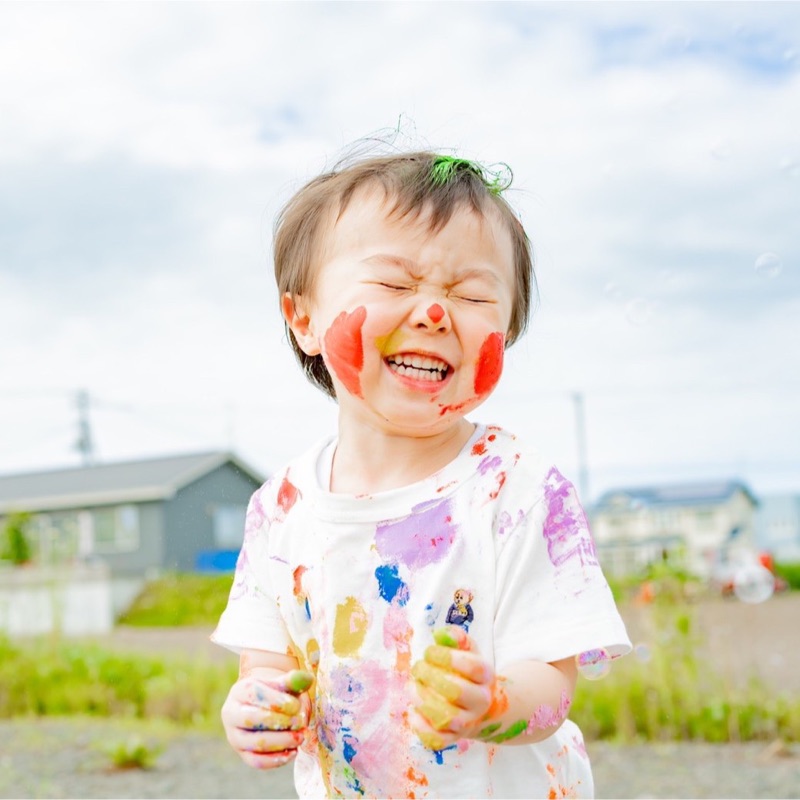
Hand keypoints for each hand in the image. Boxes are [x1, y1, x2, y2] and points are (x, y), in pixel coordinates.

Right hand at [221, 669, 313, 768]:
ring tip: (300, 737)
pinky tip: (293, 751)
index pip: (254, 694)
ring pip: (255, 743)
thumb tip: (307, 678)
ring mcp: (235, 736)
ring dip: (281, 742)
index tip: (296, 705)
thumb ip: (294, 680)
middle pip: (251, 719)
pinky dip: (276, 759)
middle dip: (279, 722)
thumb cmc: (276, 693)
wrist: (264, 707)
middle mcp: (231, 713)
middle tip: (300, 723)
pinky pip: (257, 761)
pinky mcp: (242, 754)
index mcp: (240, 690)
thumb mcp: (283, 684)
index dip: (276, 701)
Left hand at [410, 626, 495, 749]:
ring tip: (412, 685)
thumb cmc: (467, 673)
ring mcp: (467, 723)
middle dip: (429, 675)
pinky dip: (419, 725)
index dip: (446, 656)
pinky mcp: (452, 739)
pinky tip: (414, 709)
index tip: (429, 651)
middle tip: (418, 667)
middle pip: (456, 691)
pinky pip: (436, 739)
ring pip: (444, 716)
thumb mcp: (467, 651)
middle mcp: (480, 702)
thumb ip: (455, 638)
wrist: (480, 708)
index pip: (472, 667)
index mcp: (486, 676)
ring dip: (421, 698)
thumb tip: (439, 634)